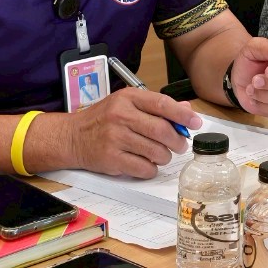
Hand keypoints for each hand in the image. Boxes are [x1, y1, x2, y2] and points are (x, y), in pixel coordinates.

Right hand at [63, 88, 202, 178]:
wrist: (71, 137)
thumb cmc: (102, 119)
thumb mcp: (126, 104)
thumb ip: (155, 106)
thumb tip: (185, 110)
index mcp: (128, 98)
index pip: (162, 104)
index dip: (183, 115)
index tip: (196, 122)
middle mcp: (121, 116)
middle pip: (162, 130)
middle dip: (178, 140)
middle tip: (180, 145)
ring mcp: (115, 138)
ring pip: (156, 151)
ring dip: (165, 156)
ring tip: (161, 154)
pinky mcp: (111, 159)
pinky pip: (144, 168)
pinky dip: (151, 169)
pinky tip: (146, 164)